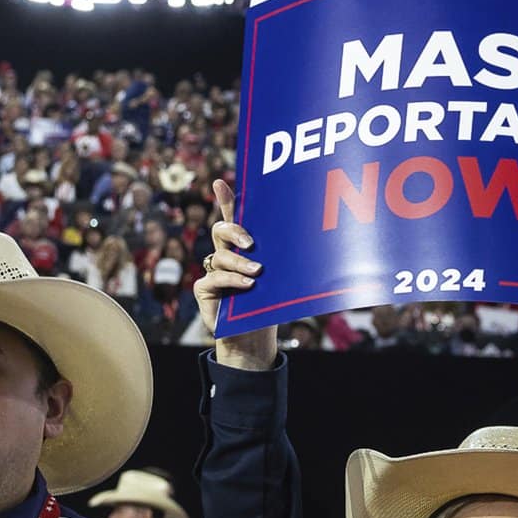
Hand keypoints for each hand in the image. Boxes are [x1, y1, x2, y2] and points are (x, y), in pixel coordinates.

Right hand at [193, 178, 275, 370]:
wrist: (253, 335)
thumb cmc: (268, 303)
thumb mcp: (279, 277)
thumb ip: (281, 259)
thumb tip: (313, 239)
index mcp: (241, 247)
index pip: (233, 217)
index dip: (225, 199)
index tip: (221, 182)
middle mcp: (224, 255)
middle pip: (221, 230)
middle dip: (234, 230)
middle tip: (251, 242)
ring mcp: (212, 270)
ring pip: (221, 256)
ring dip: (240, 263)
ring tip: (257, 273)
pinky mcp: (204, 288)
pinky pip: (215, 277)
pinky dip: (232, 280)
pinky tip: (247, 285)